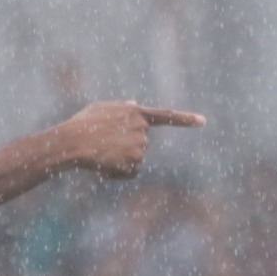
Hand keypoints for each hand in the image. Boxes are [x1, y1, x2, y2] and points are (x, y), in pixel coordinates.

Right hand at [54, 101, 206, 179]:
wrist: (72, 142)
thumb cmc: (82, 125)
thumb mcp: (102, 109)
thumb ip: (122, 107)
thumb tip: (136, 102)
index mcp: (136, 113)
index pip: (166, 116)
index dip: (185, 119)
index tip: (203, 121)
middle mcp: (143, 129)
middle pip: (140, 143)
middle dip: (124, 146)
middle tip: (102, 144)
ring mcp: (141, 146)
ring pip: (135, 158)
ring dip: (119, 160)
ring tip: (100, 153)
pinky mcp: (136, 162)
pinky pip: (130, 172)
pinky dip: (118, 172)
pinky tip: (104, 165)